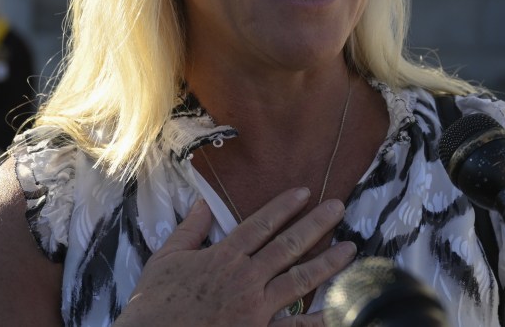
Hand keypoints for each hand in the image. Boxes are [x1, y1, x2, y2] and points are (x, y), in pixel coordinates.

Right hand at [116, 187, 356, 326]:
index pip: (260, 225)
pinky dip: (317, 320)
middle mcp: (244, 279)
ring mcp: (254, 309)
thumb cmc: (154, 304)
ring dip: (327, 263)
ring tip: (350, 249)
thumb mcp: (166, 258)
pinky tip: (338, 310)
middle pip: (287, 246)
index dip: (283, 207)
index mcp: (223, 257)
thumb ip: (190, 229)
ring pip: (298, 280)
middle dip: (315, 224)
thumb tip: (204, 201)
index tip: (304, 192)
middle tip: (339, 207)